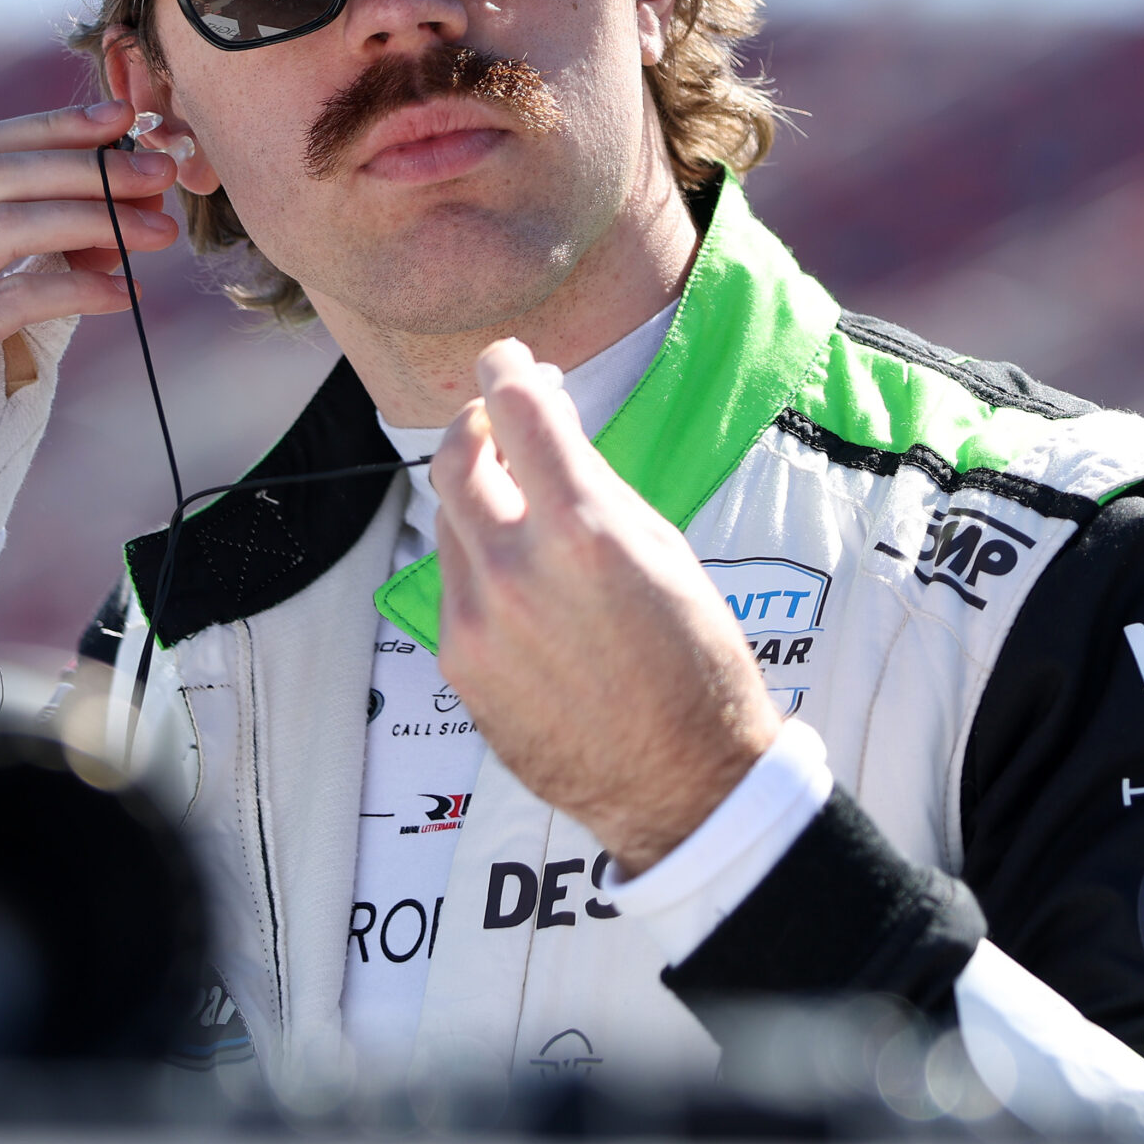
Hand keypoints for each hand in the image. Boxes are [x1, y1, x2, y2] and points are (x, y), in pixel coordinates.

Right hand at [0, 99, 182, 382]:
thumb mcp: (8, 291)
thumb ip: (52, 239)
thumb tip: (133, 186)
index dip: (49, 128)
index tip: (120, 121)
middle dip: (84, 171)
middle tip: (156, 177)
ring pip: (0, 228)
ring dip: (93, 221)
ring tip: (157, 233)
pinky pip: (10, 297)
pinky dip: (77, 288)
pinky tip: (125, 293)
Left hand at [432, 339, 781, 876]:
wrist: (681, 784)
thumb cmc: (695, 667)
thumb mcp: (663, 552)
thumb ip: (594, 488)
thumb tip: (548, 433)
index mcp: (584, 532)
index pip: (518, 412)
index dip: (508, 370)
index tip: (507, 359)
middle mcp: (516, 570)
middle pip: (457, 458)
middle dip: (476, 426)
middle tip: (498, 419)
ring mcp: (476, 620)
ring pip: (448, 521)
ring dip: (477, 499)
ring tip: (521, 509)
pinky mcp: (458, 662)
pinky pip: (452, 584)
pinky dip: (477, 563)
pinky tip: (520, 582)